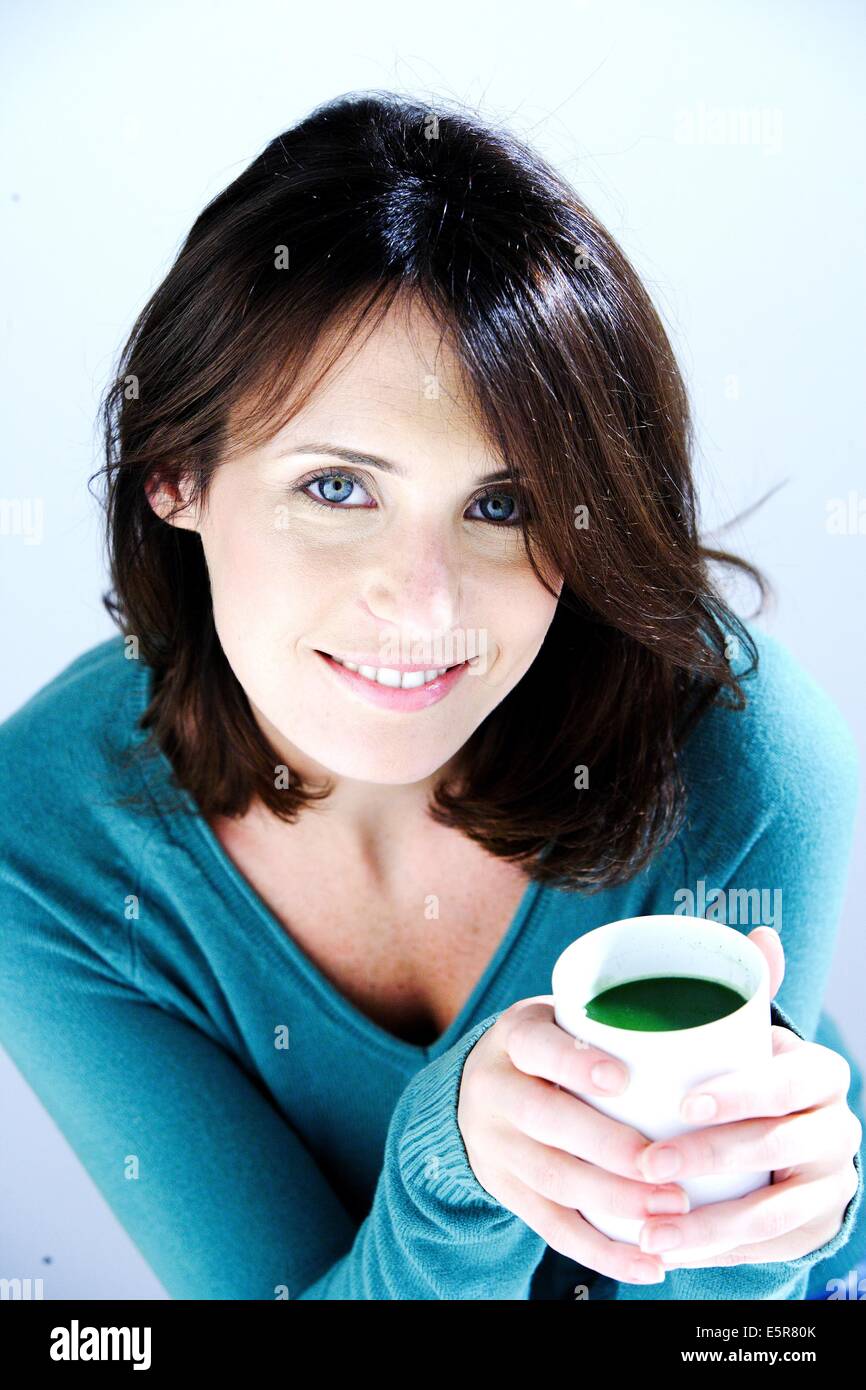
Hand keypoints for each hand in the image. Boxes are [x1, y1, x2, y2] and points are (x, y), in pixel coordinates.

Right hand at [458, 995, 686, 1283]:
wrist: (478, 1090)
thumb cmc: (554, 1047)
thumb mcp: (565, 1017)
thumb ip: (620, 1019)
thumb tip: (730, 1013)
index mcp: (513, 1038)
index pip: (536, 1046)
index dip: (574, 1064)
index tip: (621, 1080)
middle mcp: (495, 1091)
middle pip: (544, 1121)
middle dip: (607, 1148)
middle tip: (664, 1165)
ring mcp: (496, 1146)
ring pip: (552, 1179)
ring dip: (614, 1201)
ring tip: (671, 1211)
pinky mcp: (508, 1193)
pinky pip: (554, 1229)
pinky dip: (603, 1252)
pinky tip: (649, 1266)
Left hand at [637, 927, 861, 1267]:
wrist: (795, 1140)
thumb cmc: (756, 1074)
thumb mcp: (754, 1036)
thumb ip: (750, 992)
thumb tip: (762, 934)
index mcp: (821, 1073)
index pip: (788, 1081)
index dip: (741, 1093)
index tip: (684, 1103)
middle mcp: (835, 1129)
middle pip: (776, 1147)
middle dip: (709, 1158)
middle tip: (649, 1165)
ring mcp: (829, 1184)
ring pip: (773, 1212)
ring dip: (708, 1226)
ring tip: (651, 1229)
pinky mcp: (813, 1229)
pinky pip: (768, 1248)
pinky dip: (718, 1254)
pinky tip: (672, 1255)